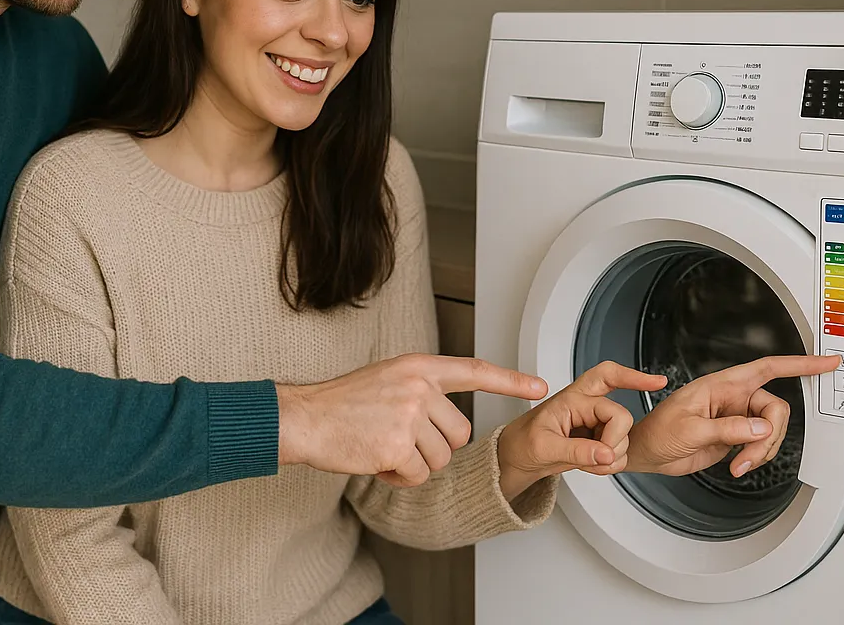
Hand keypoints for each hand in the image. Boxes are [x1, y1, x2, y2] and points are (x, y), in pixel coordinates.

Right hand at [277, 354, 547, 485]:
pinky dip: (399, 478)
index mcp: (418, 367)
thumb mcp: (386, 380)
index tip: (539, 387)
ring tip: (381, 446)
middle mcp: (418, 387)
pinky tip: (375, 460)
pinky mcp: (397, 445)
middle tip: (398, 440)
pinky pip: (418, 476)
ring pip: (440, 458)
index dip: (510, 380)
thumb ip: (419, 391)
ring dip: (415, 464)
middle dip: (435, 447)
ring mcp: (409, 415)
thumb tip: (448, 419)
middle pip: (459, 433)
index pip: (474, 371)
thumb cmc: (340, 404)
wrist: (304, 417)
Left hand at [495, 361, 666, 498]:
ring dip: (609, 457)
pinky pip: (619, 453)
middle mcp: (587, 406)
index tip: (657, 382)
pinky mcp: (599, 440)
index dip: (634, 379)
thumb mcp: (544, 447)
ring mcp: (595, 424)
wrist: (517, 458)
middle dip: (614, 441)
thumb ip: (577, 450)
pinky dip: (609, 464)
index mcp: (572, 398)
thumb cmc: (522, 443)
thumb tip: (607, 454)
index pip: (610, 390)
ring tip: (584, 461)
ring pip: (624, 438)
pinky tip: (590, 464)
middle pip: (622, 416)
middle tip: (596, 454)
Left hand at [627, 354, 841, 477]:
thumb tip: (761, 428)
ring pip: (770, 431)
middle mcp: (733, 397)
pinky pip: (761, 445)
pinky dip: (756, 457)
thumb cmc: (658, 432)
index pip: (768, 368)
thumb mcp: (691, 429)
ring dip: (761, 451)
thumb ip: (728, 429)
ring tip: (738, 464)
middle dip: (769, 436)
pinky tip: (737, 465)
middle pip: (775, 409)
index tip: (826, 362)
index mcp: (722, 384)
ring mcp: (737, 417)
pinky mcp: (736, 436)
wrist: (648, 453)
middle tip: (748, 457)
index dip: (799, 364)